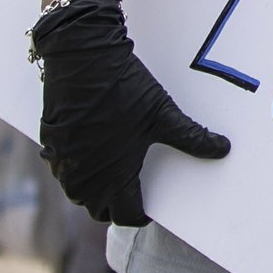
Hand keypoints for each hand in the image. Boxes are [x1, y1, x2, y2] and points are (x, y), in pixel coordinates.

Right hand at [30, 0, 228, 226]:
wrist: (81, 56)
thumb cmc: (123, 87)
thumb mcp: (162, 114)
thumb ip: (192, 137)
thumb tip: (222, 149)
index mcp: (112, 176)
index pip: (125, 216)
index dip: (140, 215)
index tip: (150, 208)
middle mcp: (83, 176)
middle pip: (99, 208)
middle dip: (115, 205)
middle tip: (133, 191)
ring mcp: (63, 161)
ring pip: (78, 193)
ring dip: (94, 191)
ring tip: (114, 175)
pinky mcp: (50, 144)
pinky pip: (63, 171)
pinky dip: (77, 171)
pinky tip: (91, 155)